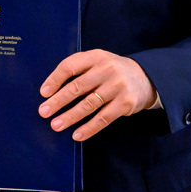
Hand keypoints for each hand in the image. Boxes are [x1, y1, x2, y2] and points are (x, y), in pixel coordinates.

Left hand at [37, 49, 157, 141]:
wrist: (146, 77)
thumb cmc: (112, 72)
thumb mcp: (98, 62)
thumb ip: (79, 71)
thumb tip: (51, 93)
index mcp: (96, 56)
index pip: (70, 66)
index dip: (55, 79)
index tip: (43, 93)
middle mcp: (107, 69)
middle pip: (77, 87)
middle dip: (58, 101)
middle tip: (43, 112)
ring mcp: (118, 86)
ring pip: (89, 104)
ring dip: (70, 117)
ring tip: (56, 125)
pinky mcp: (126, 103)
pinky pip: (103, 118)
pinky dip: (89, 128)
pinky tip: (77, 135)